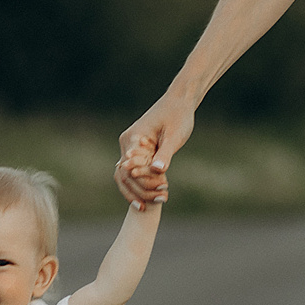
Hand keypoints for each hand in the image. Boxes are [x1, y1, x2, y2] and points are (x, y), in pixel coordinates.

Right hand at [116, 94, 193, 208]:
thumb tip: (157, 171)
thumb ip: (165, 154)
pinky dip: (142, 184)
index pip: (132, 168)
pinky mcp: (135, 150)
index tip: (163, 192)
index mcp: (133, 138)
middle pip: (125, 175)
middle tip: (162, 200)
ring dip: (139, 191)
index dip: (145, 183)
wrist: (178, 102)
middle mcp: (127, 143)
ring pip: (126, 176)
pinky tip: (153, 196)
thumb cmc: (178, 116)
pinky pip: (133, 171)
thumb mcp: (174, 136)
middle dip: (141, 191)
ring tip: (158, 201)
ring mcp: (129, 147)